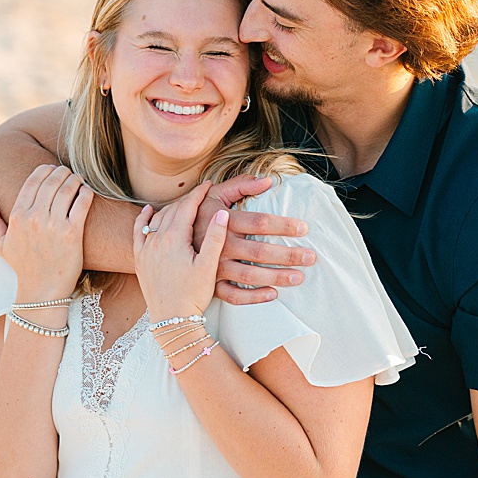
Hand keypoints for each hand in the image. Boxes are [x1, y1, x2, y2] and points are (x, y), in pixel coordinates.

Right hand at [0, 164, 92, 298]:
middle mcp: (34, 218)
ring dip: (74, 179)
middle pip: (50, 183)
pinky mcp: (72, 233)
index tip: (51, 168)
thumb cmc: (23, 265)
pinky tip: (87, 190)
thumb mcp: (1, 242)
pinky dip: (86, 193)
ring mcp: (53, 225)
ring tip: (78, 178)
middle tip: (67, 171)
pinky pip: (81, 204)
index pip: (31, 183)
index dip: (43, 171)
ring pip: (66, 190)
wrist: (43, 288)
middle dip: (61, 172)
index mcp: (17, 217)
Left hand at [133, 182, 227, 321]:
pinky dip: (143, 218)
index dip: (199, 194)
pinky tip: (148, 211)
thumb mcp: (208, 266)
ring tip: (183, 202)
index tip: (209, 184)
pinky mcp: (139, 259)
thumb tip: (221, 213)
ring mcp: (146, 249)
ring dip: (170, 207)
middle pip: (172, 210)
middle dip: (187, 199)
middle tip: (201, 193)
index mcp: (174, 239)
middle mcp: (156, 240)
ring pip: (157, 219)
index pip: (187, 207)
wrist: (171, 318)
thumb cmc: (193, 294)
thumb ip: (215, 238)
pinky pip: (138, 231)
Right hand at [191, 174, 316, 305]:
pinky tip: (273, 294)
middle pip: (259, 251)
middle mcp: (220, 246)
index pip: (260, 222)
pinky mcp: (210, 283)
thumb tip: (268, 181)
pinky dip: (253, 297)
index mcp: (223, 222)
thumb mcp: (214, 195)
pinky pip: (233, 295)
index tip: (304, 228)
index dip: (283, 225)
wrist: (167, 239)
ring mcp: (214, 267)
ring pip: (249, 275)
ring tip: (298, 277)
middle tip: (311, 257)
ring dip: (276, 277)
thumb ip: (240, 185)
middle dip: (287, 255)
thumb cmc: (199, 214)